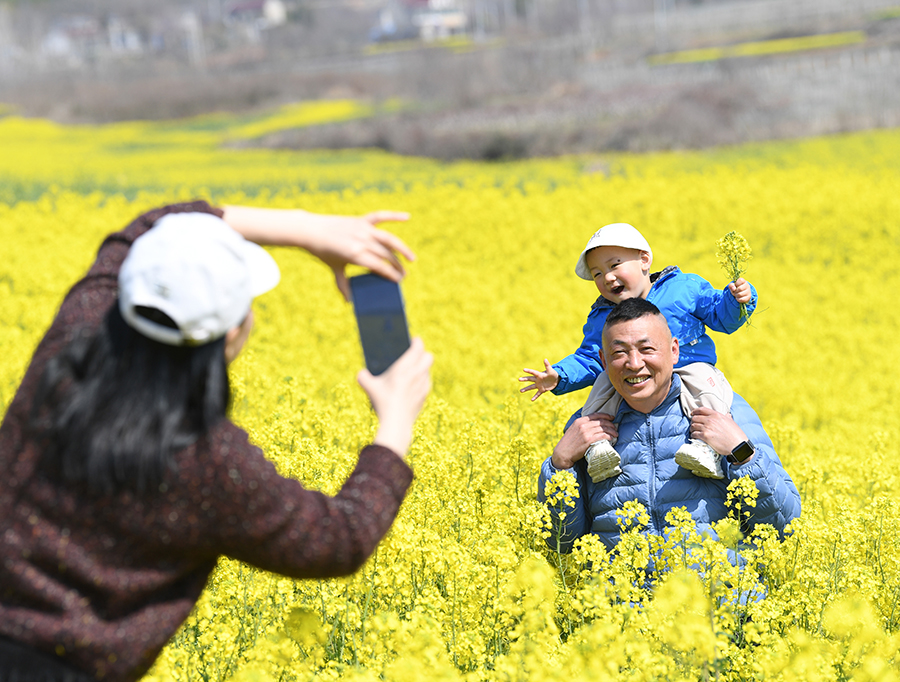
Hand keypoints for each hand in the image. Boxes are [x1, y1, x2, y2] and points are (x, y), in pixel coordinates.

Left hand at [221, 206, 414, 300]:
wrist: (310, 230)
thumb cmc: (322, 252)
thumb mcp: (334, 269)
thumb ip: (343, 284)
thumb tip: (349, 301)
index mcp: (355, 254)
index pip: (379, 266)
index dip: (391, 274)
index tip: (399, 281)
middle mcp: (361, 240)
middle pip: (386, 255)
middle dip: (397, 266)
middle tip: (404, 275)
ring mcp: (362, 228)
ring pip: (388, 239)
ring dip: (402, 249)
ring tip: (412, 259)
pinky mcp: (361, 220)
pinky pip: (380, 216)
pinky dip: (394, 215)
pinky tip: (408, 217)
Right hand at [357, 338, 432, 457]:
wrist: (396, 423)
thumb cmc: (383, 402)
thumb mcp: (369, 387)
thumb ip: (363, 377)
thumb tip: (362, 374)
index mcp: (406, 367)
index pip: (418, 346)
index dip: (416, 341)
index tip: (412, 340)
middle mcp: (418, 374)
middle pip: (428, 356)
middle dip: (422, 354)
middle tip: (413, 356)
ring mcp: (424, 385)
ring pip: (428, 370)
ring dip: (422, 368)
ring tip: (411, 371)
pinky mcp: (425, 396)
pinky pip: (426, 383)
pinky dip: (421, 381)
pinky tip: (412, 386)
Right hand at [519, 360, 559, 400]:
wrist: (555, 380)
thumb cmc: (553, 374)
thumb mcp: (551, 370)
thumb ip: (547, 365)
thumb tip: (545, 359)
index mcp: (539, 375)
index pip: (533, 372)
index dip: (529, 371)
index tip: (524, 369)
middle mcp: (537, 380)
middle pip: (530, 379)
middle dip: (524, 379)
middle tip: (519, 379)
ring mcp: (539, 385)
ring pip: (531, 387)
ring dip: (526, 389)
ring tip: (521, 391)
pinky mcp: (542, 390)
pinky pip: (537, 394)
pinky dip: (535, 397)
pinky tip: (532, 400)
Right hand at [551, 413, 616, 469]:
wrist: (563, 453)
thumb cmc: (568, 443)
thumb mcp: (573, 430)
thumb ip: (582, 426)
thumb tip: (593, 425)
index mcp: (579, 421)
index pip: (595, 415)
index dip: (605, 415)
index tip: (611, 417)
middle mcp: (583, 425)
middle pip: (601, 422)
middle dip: (610, 424)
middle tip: (615, 428)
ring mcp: (586, 432)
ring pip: (603, 429)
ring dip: (612, 431)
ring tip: (616, 434)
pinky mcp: (589, 440)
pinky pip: (602, 436)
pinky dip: (608, 436)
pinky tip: (611, 438)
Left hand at [689, 407, 747, 456]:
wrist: (738, 445)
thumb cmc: (736, 434)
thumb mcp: (731, 422)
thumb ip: (727, 417)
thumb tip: (727, 414)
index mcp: (716, 415)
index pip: (701, 409)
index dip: (695, 411)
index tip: (692, 413)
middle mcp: (710, 420)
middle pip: (695, 418)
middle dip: (693, 421)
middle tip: (693, 425)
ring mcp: (707, 428)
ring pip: (693, 426)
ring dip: (692, 429)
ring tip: (693, 431)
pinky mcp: (705, 436)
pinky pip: (694, 434)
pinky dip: (692, 435)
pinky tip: (694, 437)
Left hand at [728, 278, 752, 303]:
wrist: (740, 295)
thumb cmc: (736, 288)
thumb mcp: (732, 286)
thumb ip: (731, 285)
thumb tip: (734, 289)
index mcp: (744, 281)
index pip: (740, 280)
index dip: (736, 283)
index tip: (736, 285)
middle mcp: (747, 285)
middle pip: (740, 288)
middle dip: (735, 291)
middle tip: (735, 291)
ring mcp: (749, 291)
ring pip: (740, 294)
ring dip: (736, 295)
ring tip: (737, 294)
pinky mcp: (748, 297)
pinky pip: (741, 299)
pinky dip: (738, 299)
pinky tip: (738, 297)